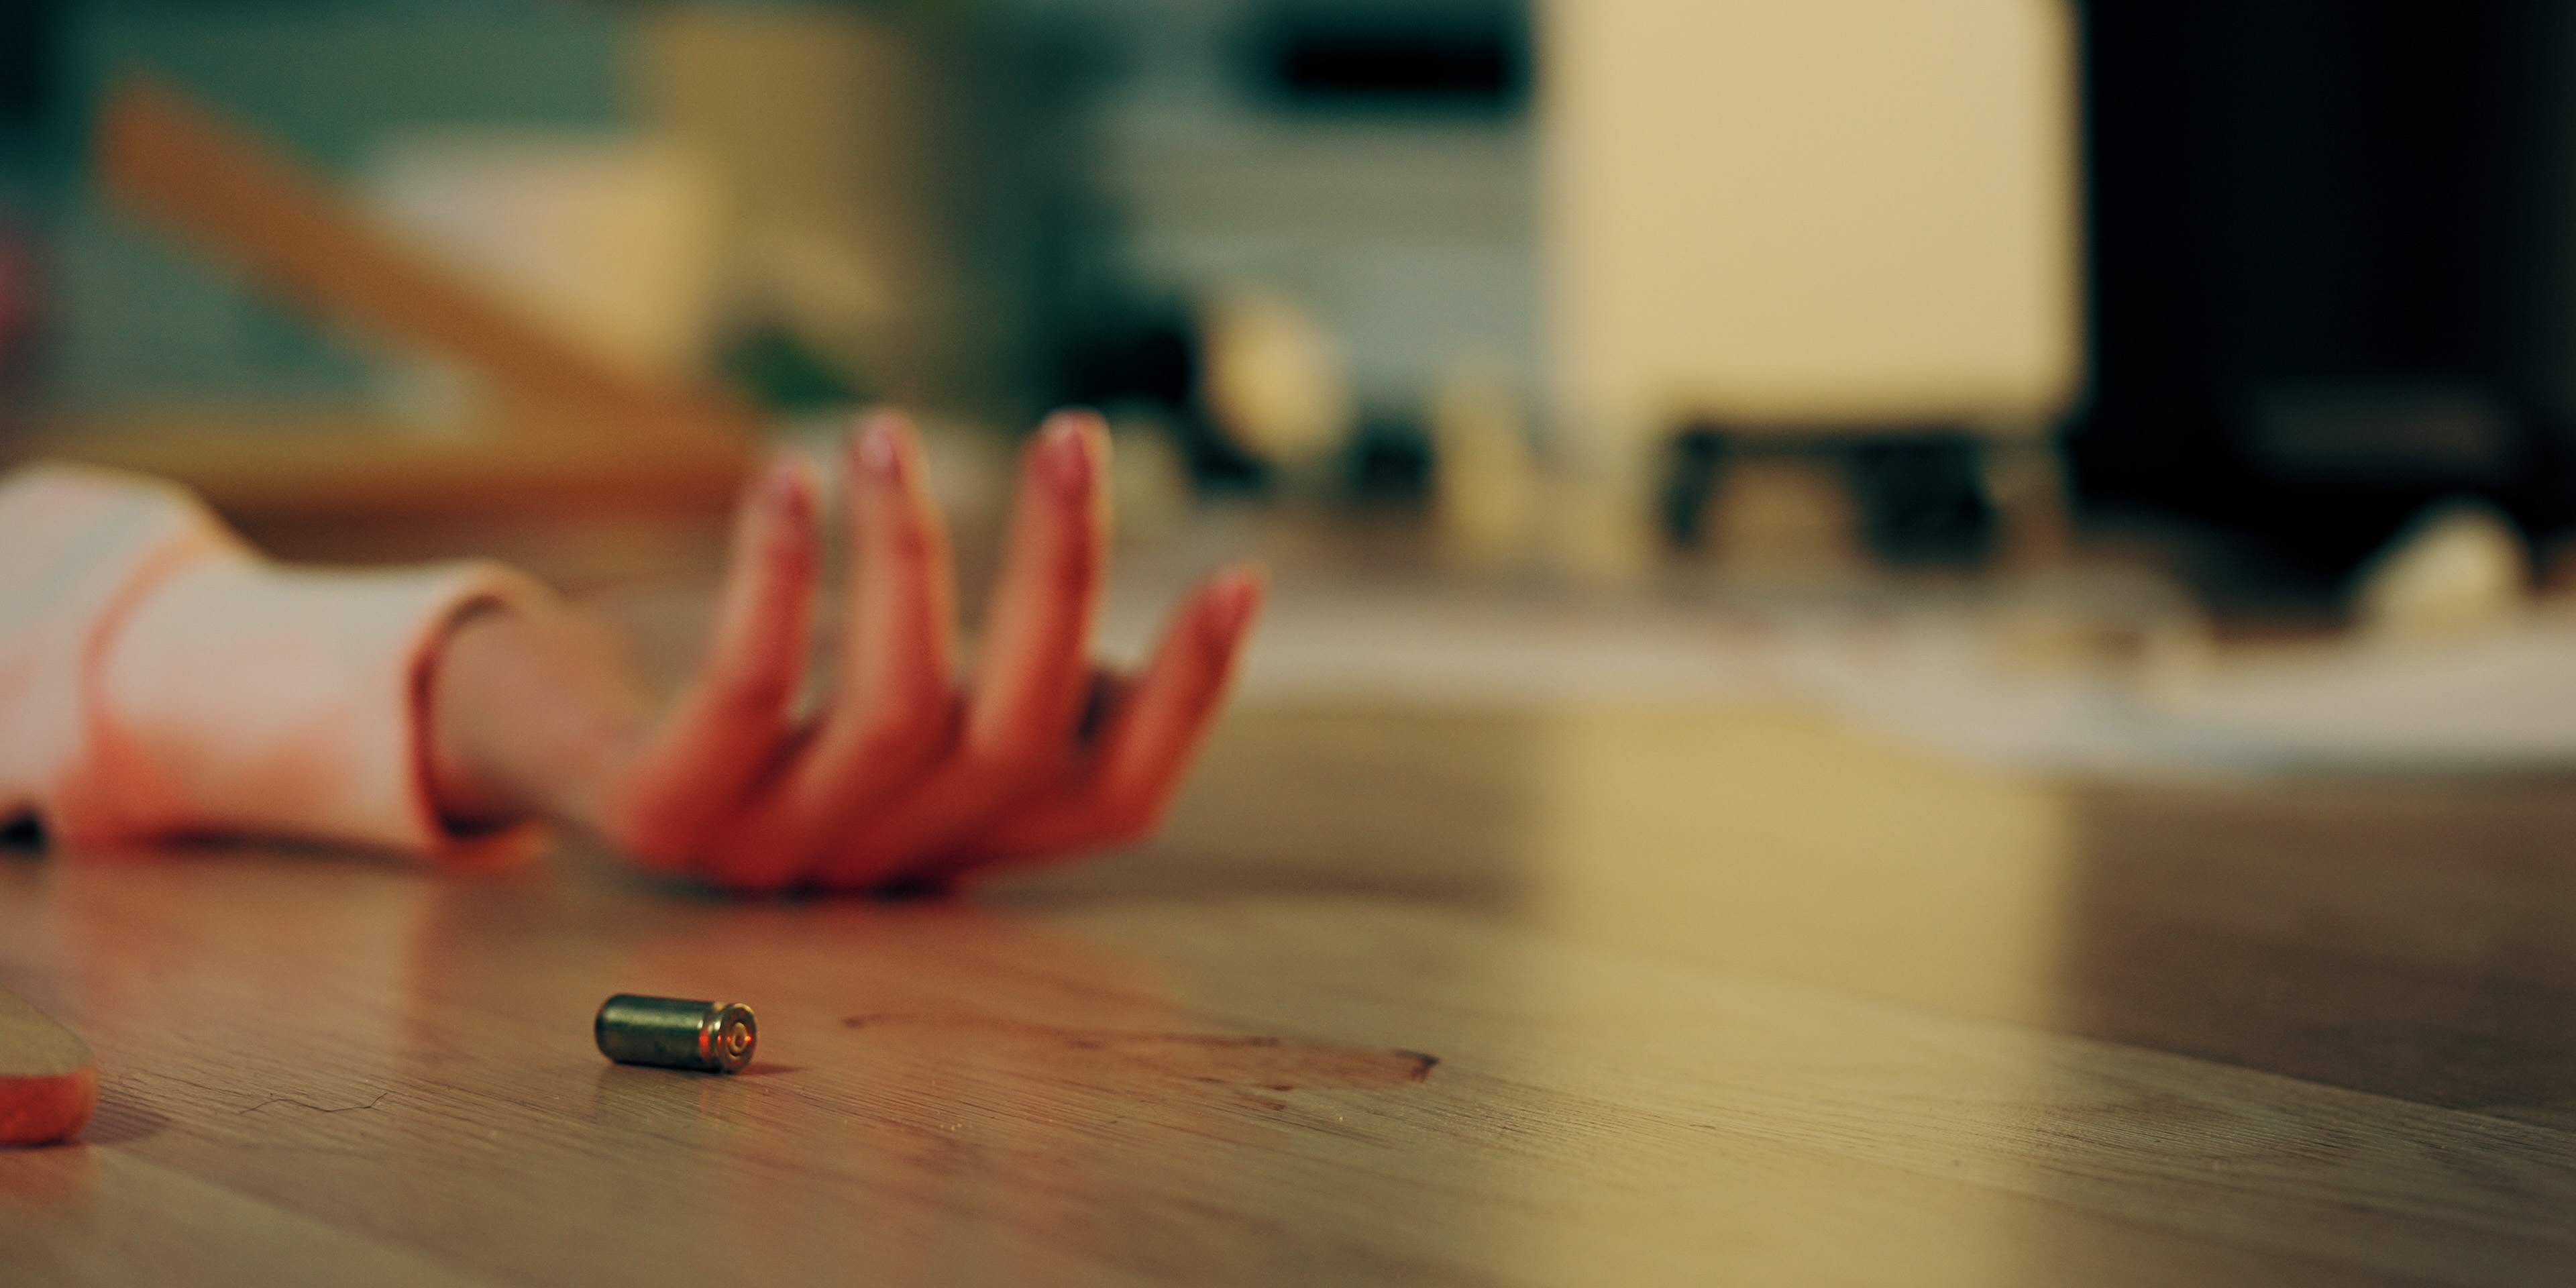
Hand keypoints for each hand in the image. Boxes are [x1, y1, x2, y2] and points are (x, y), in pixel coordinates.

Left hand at [426, 409, 1262, 892]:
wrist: (532, 734)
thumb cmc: (750, 686)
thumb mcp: (896, 681)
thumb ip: (1009, 682)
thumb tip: (1166, 640)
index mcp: (959, 830)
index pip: (1112, 800)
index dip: (1189, 700)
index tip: (1239, 570)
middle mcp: (883, 857)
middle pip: (1017, 739)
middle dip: (1061, 577)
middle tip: (1073, 434)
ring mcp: (770, 849)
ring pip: (898, 714)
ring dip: (910, 554)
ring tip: (883, 434)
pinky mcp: (658, 817)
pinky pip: (746, 695)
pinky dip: (777, 577)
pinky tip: (790, 479)